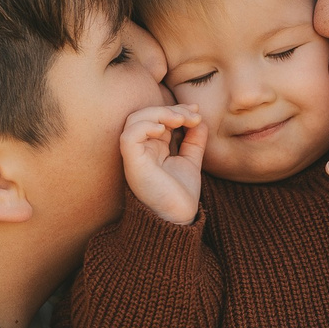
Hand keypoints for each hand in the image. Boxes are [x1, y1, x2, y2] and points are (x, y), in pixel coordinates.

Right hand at [121, 103, 206, 224]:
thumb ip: (194, 141)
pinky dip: (145, 127)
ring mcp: (135, 155)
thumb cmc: (180, 194)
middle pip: (146, 114)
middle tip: (192, 116)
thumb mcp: (191, 161)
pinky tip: (163, 130)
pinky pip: (129, 137)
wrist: (178, 218)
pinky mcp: (132, 163)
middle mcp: (141, 149)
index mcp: (153, 147)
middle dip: (170, 109)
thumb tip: (199, 119)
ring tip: (179, 120)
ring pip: (134, 120)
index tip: (196, 112)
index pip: (158, 117)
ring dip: (158, 113)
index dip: (176, 109)